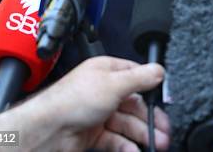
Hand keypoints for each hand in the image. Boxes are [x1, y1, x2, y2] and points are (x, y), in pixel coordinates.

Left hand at [21, 56, 169, 151]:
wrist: (48, 129)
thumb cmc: (72, 99)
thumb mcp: (113, 84)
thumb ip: (139, 78)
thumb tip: (159, 69)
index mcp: (107, 71)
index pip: (136, 76)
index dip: (151, 88)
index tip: (164, 101)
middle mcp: (103, 90)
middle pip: (134, 104)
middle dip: (150, 118)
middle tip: (164, 131)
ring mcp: (98, 113)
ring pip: (127, 124)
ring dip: (142, 134)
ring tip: (157, 144)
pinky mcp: (93, 134)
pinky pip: (116, 140)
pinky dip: (127, 146)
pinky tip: (135, 150)